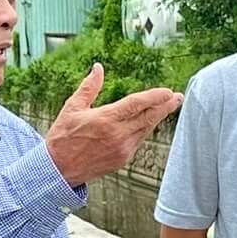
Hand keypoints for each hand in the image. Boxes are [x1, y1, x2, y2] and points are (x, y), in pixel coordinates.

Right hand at [47, 64, 181, 187]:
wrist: (58, 169)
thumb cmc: (63, 136)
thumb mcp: (72, 107)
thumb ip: (89, 87)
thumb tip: (98, 68)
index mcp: (105, 119)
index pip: (137, 104)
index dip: (155, 97)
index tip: (168, 91)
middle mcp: (117, 135)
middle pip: (149, 118)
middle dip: (166, 106)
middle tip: (178, 97)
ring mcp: (122, 149)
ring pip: (146, 129)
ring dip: (159, 117)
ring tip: (169, 106)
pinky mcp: (123, 159)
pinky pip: (139, 140)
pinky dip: (146, 129)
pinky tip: (150, 122)